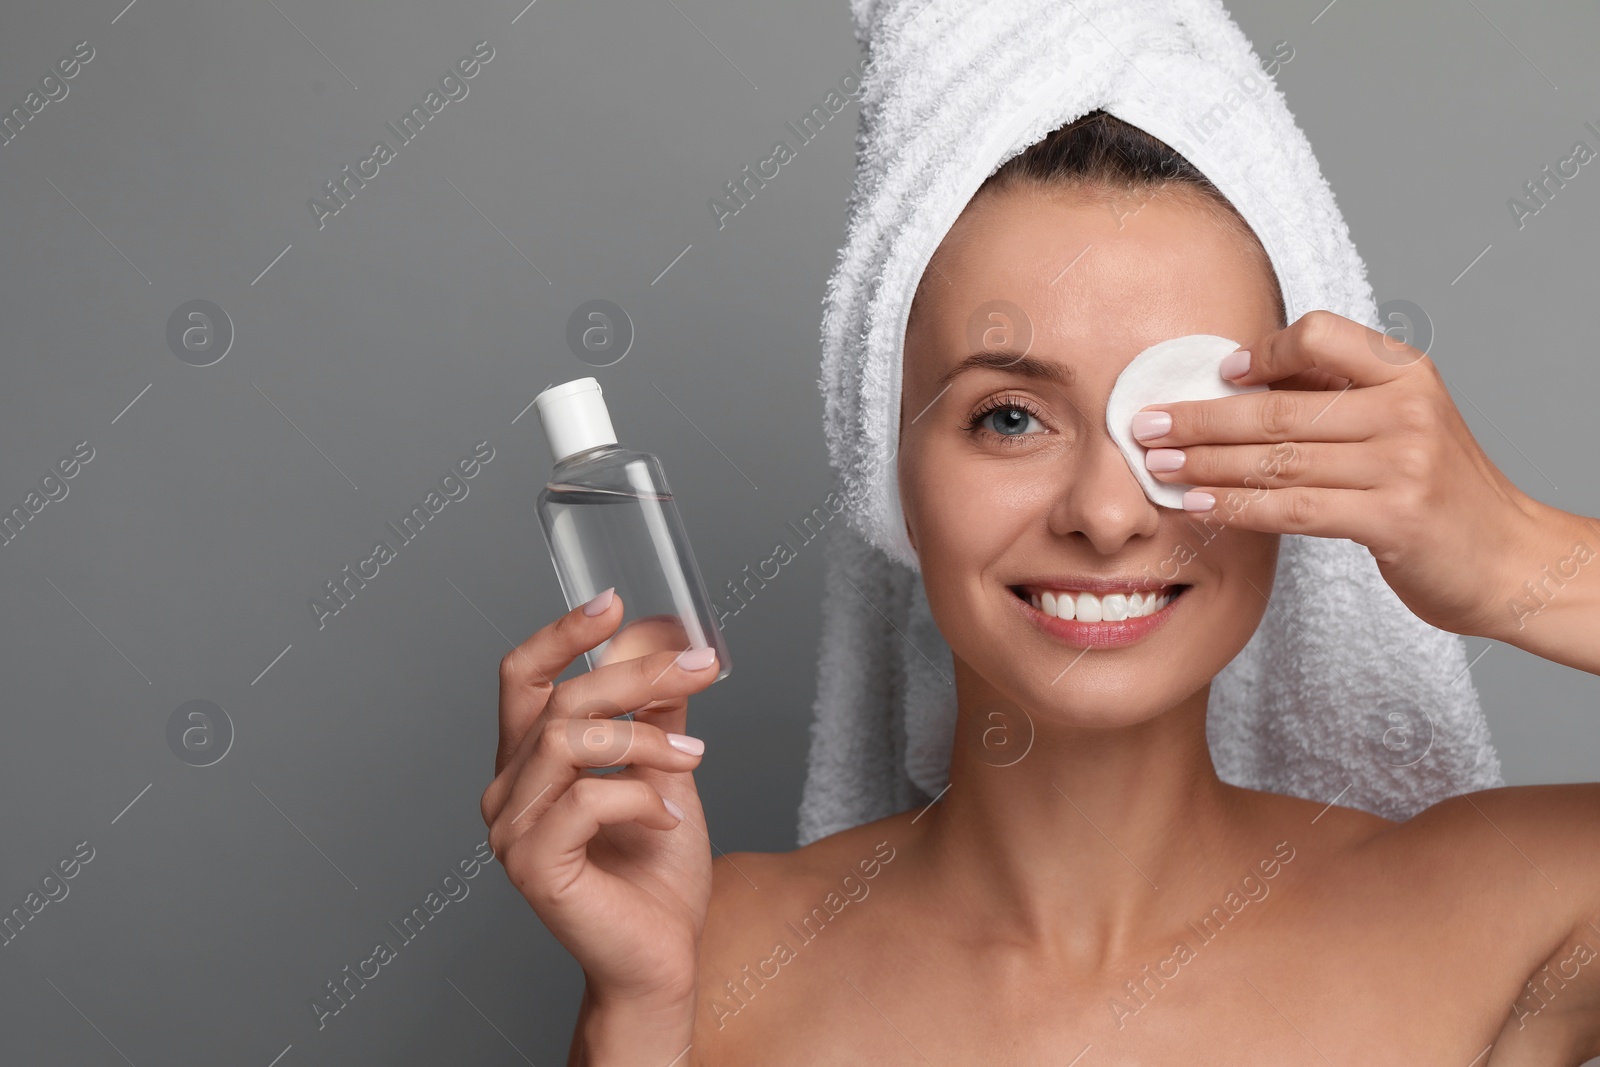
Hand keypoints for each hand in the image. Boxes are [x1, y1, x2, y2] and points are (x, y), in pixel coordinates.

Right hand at [480, 588, 718, 1011]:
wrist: (661, 958)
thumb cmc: (655, 873)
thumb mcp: (662, 771)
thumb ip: (656, 711)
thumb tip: (668, 641)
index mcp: (528, 761)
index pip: (524, 677)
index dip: (563, 633)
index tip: (614, 602)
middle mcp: (507, 790)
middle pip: (562, 699)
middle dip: (639, 676)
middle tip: (702, 669)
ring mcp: (512, 830)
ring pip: (571, 740)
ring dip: (646, 739)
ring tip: (693, 762)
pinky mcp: (533, 865)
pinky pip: (586, 799)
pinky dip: (639, 796)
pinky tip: (669, 816)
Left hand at [1126, 309, 1544, 638]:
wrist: (1508, 559)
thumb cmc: (1440, 489)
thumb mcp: (1405, 420)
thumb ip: (1338, 393)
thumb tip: (1241, 376)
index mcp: (1406, 372)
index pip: (1320, 335)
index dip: (1262, 352)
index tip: (1217, 373)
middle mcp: (1406, 410)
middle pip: (1279, 409)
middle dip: (1201, 419)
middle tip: (1144, 425)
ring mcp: (1402, 465)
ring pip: (1278, 461)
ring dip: (1206, 464)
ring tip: (1158, 466)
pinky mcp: (1393, 518)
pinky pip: (1294, 508)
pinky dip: (1238, 505)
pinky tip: (1199, 504)